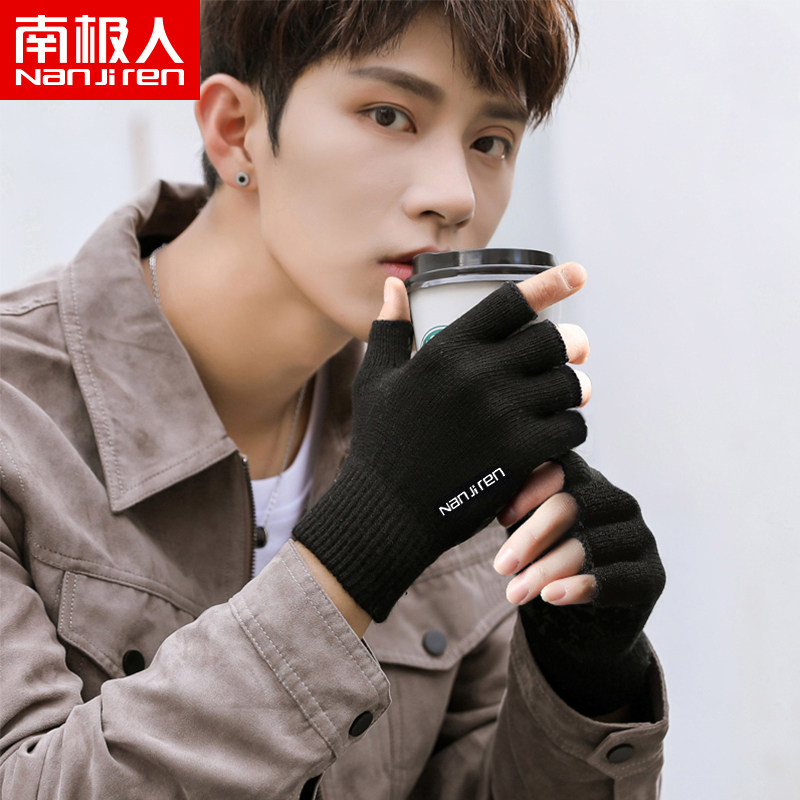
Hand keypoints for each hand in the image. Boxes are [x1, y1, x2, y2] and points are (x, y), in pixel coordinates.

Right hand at [294, 266, 587, 622]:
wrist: (385, 511)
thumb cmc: (378, 443)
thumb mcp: (374, 379)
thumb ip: (389, 329)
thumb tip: (395, 286)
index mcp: (446, 350)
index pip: (511, 304)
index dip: (550, 284)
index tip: (578, 274)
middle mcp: (478, 375)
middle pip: (551, 340)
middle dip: (568, 345)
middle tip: (572, 353)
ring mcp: (502, 415)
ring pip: (568, 384)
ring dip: (572, 388)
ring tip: (563, 395)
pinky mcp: (520, 454)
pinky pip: (570, 428)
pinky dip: (570, 429)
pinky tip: (555, 434)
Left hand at [496, 453, 665, 716]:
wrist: (591, 624)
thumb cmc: (552, 563)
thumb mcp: (532, 536)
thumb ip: (517, 516)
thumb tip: (480, 504)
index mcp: (587, 481)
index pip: (561, 469)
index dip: (530, 489)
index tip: (500, 517)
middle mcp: (618, 502)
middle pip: (571, 506)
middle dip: (531, 536)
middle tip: (501, 566)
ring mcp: (640, 537)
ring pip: (588, 545)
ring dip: (546, 570)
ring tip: (514, 593)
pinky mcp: (652, 575)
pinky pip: (614, 578)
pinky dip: (578, 587)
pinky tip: (552, 597)